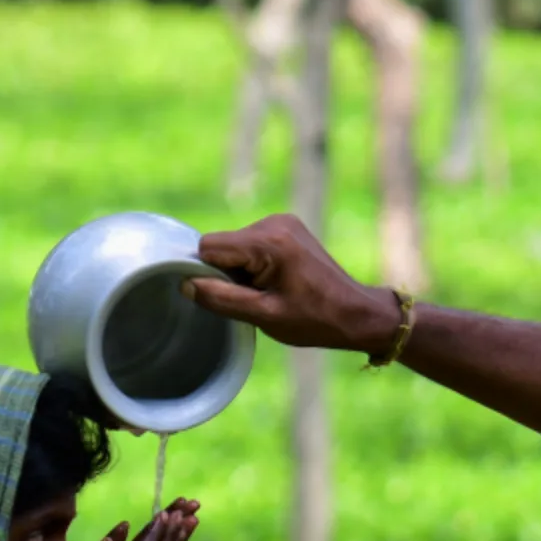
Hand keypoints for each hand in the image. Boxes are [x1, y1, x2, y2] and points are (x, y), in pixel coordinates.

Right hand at [183, 215, 403, 355]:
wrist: (355, 312)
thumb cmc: (314, 319)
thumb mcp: (264, 316)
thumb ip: (222, 299)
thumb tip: (185, 285)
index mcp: (270, 241)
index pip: (209, 247)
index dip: (209, 274)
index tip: (230, 296)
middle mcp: (274, 223)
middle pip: (221, 245)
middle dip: (227, 273)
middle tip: (256, 298)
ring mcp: (281, 221)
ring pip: (233, 245)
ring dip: (240, 271)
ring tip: (269, 292)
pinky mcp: (285, 227)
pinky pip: (249, 244)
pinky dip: (252, 264)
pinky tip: (274, 282)